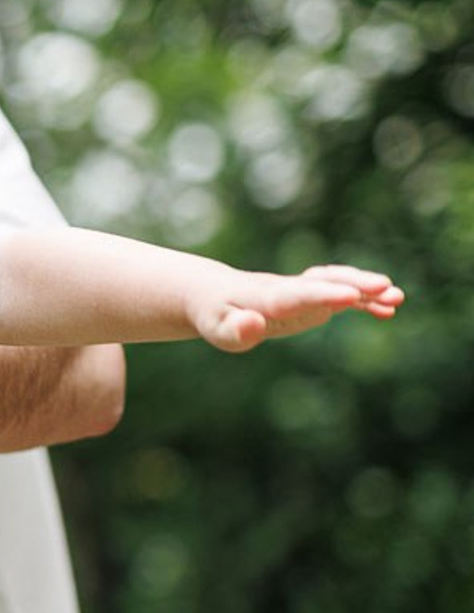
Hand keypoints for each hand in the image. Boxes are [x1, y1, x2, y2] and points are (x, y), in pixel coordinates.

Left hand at [193, 264, 403, 352]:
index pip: (296, 294)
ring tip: (397, 297)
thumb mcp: (217, 329)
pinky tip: (389, 311)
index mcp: (265, 297)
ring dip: (365, 288)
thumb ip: (236, 329)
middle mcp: (288, 288)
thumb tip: (253, 324)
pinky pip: (340, 293)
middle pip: (322, 283)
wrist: (214, 293)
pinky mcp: (309, 296)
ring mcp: (300, 289)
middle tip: (386, 287)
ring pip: (335, 282)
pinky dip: (364, 300)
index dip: (322, 294)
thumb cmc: (216, 315)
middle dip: (353, 284)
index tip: (350, 294)